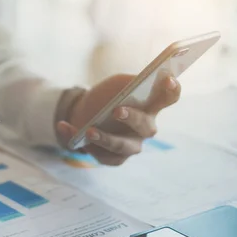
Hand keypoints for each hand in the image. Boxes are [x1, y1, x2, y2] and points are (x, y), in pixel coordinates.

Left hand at [56, 74, 180, 165]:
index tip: (167, 78)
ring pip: (123, 147)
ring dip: (105, 139)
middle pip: (146, 127)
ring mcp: (131, 145)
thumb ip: (128, 83)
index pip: (169, 97)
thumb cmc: (108, 96)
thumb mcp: (117, 84)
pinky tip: (65, 127)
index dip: (171, 89)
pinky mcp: (114, 158)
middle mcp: (145, 128)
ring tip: (88, 131)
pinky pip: (101, 155)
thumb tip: (132, 86)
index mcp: (151, 105)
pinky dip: (79, 140)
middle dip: (132, 118)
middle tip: (116, 110)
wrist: (85, 112)